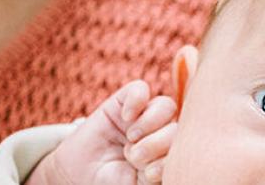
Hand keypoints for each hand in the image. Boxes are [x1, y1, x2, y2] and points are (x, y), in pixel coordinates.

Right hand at [26, 80, 177, 184]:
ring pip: (166, 106)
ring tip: (131, 139)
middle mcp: (160, 133)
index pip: (186, 148)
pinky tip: (125, 118)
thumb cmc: (111, 182)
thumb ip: (158, 172)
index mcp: (168, 155)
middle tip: (134, 158)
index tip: (148, 174)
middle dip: (156, 145)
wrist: (78, 173)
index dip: (170, 159)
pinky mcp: (124, 101)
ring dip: (149, 124)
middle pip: (177, 128)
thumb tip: (171, 163)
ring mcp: (143, 116)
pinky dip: (136, 102)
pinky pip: (141, 89)